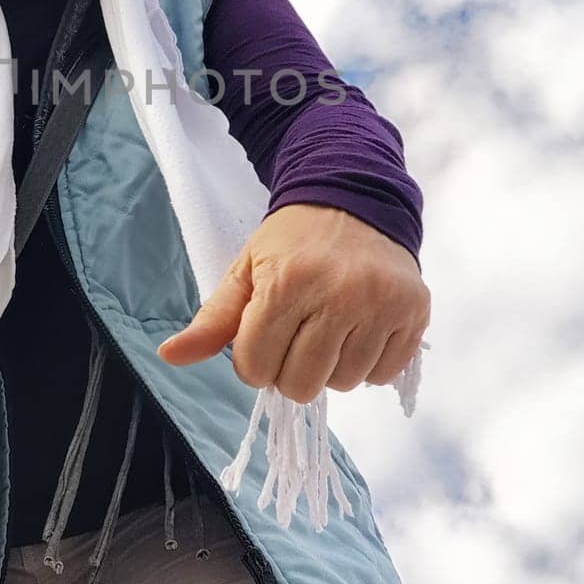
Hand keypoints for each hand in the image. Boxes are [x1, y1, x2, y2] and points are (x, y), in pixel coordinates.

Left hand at [156, 203, 429, 403]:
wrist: (355, 199)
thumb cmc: (292, 241)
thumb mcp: (246, 270)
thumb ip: (212, 320)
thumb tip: (169, 356)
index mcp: (288, 282)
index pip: (257, 367)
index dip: (254, 359)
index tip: (263, 334)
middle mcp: (339, 294)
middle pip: (300, 384)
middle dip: (288, 369)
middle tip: (296, 336)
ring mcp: (382, 305)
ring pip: (343, 384)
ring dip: (329, 367)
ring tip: (329, 329)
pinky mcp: (414, 312)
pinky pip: (382, 375)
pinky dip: (366, 363)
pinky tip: (358, 330)